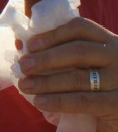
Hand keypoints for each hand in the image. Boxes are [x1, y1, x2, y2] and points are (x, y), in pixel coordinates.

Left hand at [17, 17, 117, 131]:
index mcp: (110, 42)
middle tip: (23, 66)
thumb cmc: (98, 93)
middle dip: (46, 58)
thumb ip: (64, 58)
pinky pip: (83, 100)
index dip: (54, 34)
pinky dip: (58, 101)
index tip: (31, 44)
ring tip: (25, 85)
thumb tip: (22, 46)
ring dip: (46, 81)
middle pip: (78, 51)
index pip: (81, 28)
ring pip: (78, 77)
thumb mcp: (85, 70)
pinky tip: (40, 102)